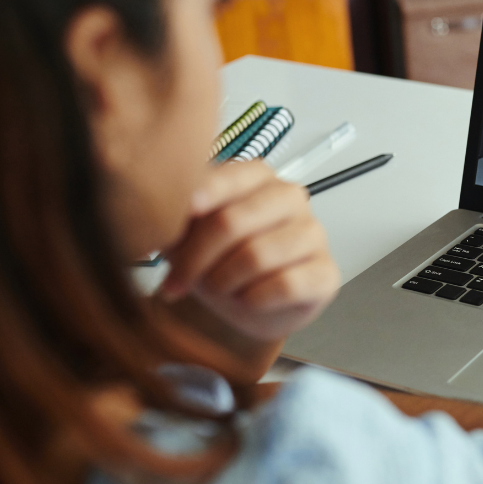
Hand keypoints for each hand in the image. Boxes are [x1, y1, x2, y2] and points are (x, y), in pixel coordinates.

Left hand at [159, 161, 339, 340]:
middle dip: (196, 258)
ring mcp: (313, 235)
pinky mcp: (325, 273)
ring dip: (224, 282)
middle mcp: (290, 199)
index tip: (177, 217)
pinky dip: (254, 299)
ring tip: (216, 290)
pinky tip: (246, 300)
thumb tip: (157, 213)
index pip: (228, 179)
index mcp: (258, 178)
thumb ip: (175, 215)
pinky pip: (285, 285)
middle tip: (177, 281)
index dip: (197, 199)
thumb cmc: (218, 262)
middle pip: (234, 221)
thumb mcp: (187, 235)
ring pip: (257, 256)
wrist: (245, 305)